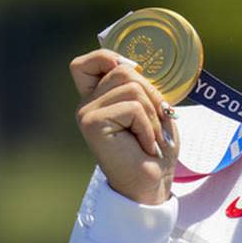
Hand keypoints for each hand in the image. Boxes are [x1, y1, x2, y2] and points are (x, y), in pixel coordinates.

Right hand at [71, 49, 178, 204]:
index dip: (107, 57)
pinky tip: (143, 146)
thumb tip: (132, 66)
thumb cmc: (154, 149)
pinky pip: (133, 108)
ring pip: (132, 88)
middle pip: (124, 71)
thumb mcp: (154, 111)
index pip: (87, 63)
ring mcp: (87, 113)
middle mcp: (88, 104)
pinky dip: (148, 127)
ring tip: (149, 138)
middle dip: (151, 95)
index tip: (133, 72)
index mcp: (99, 98)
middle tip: (154, 126)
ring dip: (152, 115)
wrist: (152, 185)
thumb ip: (141, 87)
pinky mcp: (92, 124)